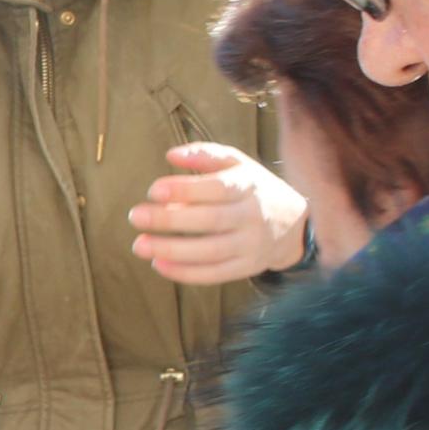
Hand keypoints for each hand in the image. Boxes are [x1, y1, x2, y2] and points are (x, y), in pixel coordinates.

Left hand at [129, 143, 310, 283]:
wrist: (293, 224)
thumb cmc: (253, 188)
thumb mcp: (237, 164)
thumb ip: (204, 155)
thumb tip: (171, 155)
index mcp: (248, 186)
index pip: (217, 189)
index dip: (185, 190)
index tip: (153, 190)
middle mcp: (252, 216)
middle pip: (210, 220)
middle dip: (169, 220)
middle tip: (135, 216)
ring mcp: (251, 245)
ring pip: (211, 251)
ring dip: (172, 250)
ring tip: (139, 244)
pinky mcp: (246, 267)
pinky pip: (215, 274)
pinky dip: (185, 273)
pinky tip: (158, 265)